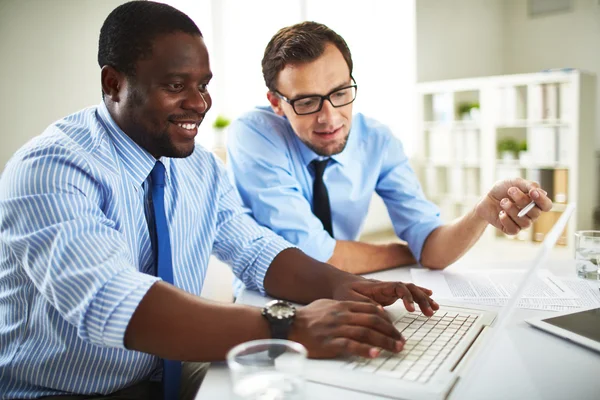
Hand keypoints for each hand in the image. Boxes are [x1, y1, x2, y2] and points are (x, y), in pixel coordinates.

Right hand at [289, 299, 404, 358]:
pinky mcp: (330, 342)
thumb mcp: (328, 304)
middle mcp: (342, 315)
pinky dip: (365, 350)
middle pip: (373, 321)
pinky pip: (350, 345)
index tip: (395, 328)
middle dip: (391, 331)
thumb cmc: (309, 316)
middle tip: (401, 341)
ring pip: (366, 333)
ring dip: (384, 341)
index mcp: (343, 305)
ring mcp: (336, 328)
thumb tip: (365, 310)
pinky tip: (375, 354)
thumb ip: (346, 306)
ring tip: (396, 349)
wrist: (290, 325)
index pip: (371, 309)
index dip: (387, 319)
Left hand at [332, 278, 438, 316]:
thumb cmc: (343, 291)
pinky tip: (429, 299)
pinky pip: (407, 294)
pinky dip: (419, 297)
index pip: (398, 287)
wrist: (338, 283)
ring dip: (423, 298)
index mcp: (378, 286)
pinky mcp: (388, 295)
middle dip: (421, 299)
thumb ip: (364, 304)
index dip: (407, 297)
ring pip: (410, 290)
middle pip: (409, 288)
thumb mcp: (349, 299)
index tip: (412, 309)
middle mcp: (386, 286)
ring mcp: (388, 290)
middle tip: (430, 311)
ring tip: (434, 309)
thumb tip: (382, 311)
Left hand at [476, 178, 552, 234]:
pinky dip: (506, 220)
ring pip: (525, 222)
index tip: (532, 192)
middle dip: (522, 200)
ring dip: (512, 209)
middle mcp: (531, 214)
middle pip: (535, 213)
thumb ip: (529, 185)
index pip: (547, 205)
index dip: (542, 200)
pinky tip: (500, 213)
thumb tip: (542, 192)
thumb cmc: (502, 190)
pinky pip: (514, 229)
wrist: (486, 198)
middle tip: (511, 191)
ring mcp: (522, 223)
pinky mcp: (511, 229)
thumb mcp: (515, 182)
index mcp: (535, 202)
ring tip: (503, 201)